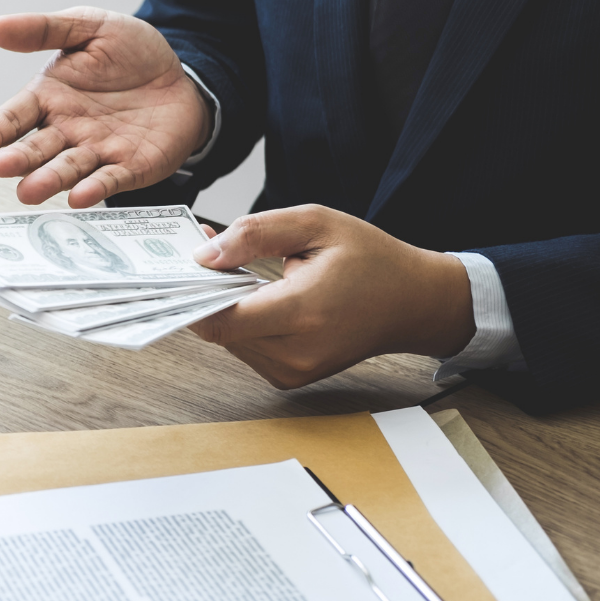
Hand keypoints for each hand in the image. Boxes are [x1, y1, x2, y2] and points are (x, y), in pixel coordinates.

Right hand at [0, 8, 209, 205]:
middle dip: (18, 159)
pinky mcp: (129, 168)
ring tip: (28, 190)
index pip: (14, 117)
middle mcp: (66, 130)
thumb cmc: (133, 53)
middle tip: (1, 167)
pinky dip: (94, 190)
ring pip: (67, 169)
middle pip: (36, 149)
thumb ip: (43, 30)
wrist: (184, 76)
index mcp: (49, 97)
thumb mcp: (88, 27)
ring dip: (48, 180)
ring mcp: (96, 151)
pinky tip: (79, 196)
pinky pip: (109, 180)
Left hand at [186, 205, 475, 387]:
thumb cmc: (372, 260)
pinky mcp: (291, 377)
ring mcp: (294, 370)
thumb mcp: (314, 224)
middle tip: (215, 255)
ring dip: (226, 307)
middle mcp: (296, 351)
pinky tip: (262, 297)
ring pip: (229, 340)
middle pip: (219, 330)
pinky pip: (247, 349)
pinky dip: (244, 322)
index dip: (194, 293)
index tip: (185, 266)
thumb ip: (254, 235)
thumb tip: (205, 255)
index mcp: (303, 312)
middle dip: (208, 292)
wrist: (414, 302)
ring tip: (246, 273)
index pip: (220, 320)